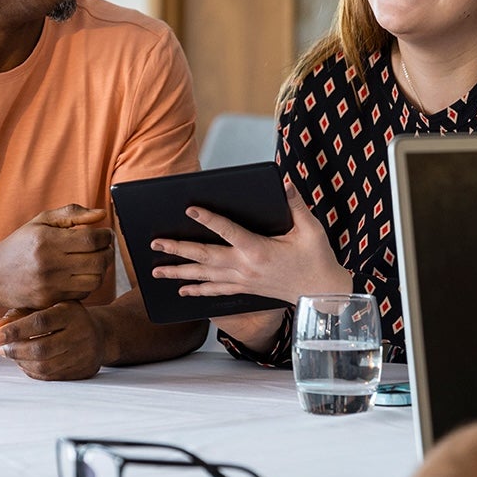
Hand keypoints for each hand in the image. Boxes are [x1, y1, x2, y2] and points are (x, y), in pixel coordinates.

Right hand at [0, 205, 113, 310]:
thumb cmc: (20, 245)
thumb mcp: (41, 221)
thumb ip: (72, 214)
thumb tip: (101, 215)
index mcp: (47, 240)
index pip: (92, 239)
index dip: (106, 236)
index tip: (106, 234)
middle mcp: (49, 264)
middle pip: (98, 262)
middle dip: (108, 253)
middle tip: (105, 248)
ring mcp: (50, 286)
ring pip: (95, 280)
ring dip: (101, 270)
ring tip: (95, 260)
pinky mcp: (50, 301)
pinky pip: (82, 293)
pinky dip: (88, 283)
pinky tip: (82, 274)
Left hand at [0, 300, 106, 379]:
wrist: (100, 333)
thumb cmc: (66, 317)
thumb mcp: (47, 307)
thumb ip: (20, 314)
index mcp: (72, 312)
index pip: (41, 322)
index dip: (15, 330)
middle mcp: (82, 333)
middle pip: (42, 349)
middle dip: (15, 350)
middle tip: (0, 348)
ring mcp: (85, 355)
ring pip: (45, 367)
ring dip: (21, 362)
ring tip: (10, 354)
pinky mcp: (84, 371)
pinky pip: (51, 377)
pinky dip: (32, 371)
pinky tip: (25, 362)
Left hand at [150, 180, 349, 306]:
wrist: (322, 293)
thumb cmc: (317, 259)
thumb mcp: (311, 230)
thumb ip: (296, 205)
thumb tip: (284, 183)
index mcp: (258, 250)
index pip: (227, 231)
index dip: (208, 218)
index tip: (189, 208)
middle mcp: (245, 267)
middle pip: (204, 256)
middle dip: (177, 248)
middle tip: (155, 242)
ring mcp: (242, 281)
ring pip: (204, 276)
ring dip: (178, 272)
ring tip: (156, 270)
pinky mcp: (245, 289)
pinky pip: (215, 290)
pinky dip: (197, 290)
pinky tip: (182, 290)